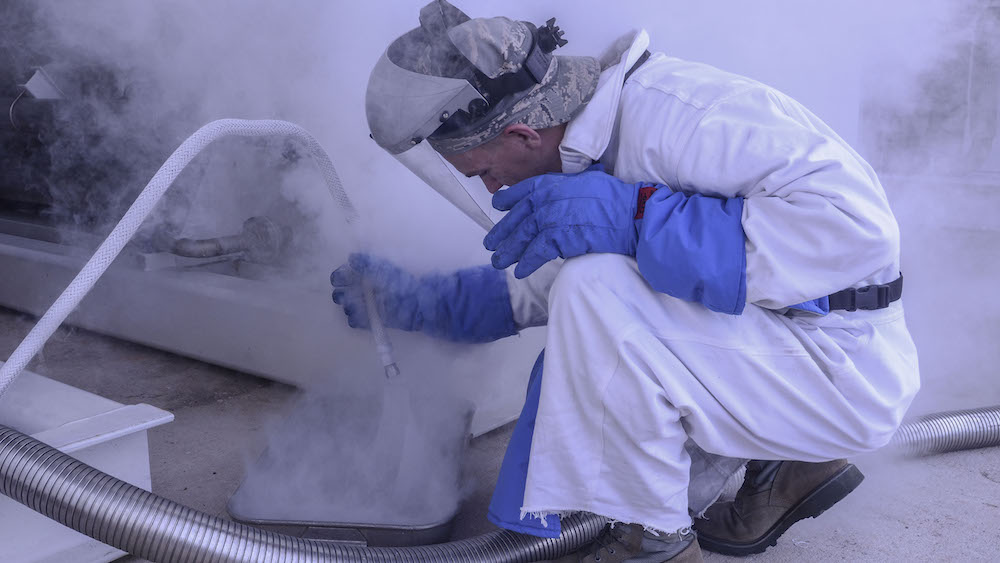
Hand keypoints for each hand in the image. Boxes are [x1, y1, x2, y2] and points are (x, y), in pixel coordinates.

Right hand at [330, 253, 420, 330]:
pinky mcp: (370, 320)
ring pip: (346, 307)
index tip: (340, 279)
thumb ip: (367, 262)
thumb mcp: (384, 269)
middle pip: (340, 293)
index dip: (339, 277)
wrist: (416, 304)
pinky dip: (353, 319)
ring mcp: (366, 306)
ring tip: (356, 305)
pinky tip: (359, 315)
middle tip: (345, 295)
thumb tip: (351, 258)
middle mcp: (363, 291)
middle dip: (339, 294)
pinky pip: (354, 322)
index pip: (343, 276)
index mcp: (364, 276)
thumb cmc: (400, 283)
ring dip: (347, 306)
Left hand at [483, 165, 647, 277]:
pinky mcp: (560, 238)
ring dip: (509, 251)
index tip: (497, 207)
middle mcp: (548, 199)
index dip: (508, 200)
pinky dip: (527, 262)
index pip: (524, 191)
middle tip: (491, 244)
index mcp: (553, 183)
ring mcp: (552, 218)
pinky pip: (537, 252)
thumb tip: (559, 190)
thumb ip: (567, 185)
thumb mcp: (587, 180)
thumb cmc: (616, 199)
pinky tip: (520, 271)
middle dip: (502, 233)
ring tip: (499, 262)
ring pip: (523, 237)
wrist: (632, 215)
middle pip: (518, 218)